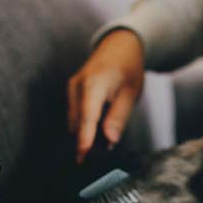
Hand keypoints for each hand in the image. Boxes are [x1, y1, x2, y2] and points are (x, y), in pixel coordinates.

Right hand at [67, 29, 144, 162]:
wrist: (119, 46)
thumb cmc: (128, 69)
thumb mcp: (131, 94)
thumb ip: (119, 117)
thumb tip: (109, 140)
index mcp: (94, 84)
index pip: (87, 117)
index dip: (84, 139)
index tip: (82, 157)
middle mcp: (77, 86)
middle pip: (78, 123)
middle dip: (90, 141)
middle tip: (108, 150)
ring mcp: (71, 88)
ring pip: (75, 121)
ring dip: (88, 133)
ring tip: (109, 133)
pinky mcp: (71, 92)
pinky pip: (76, 115)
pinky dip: (86, 124)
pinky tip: (101, 124)